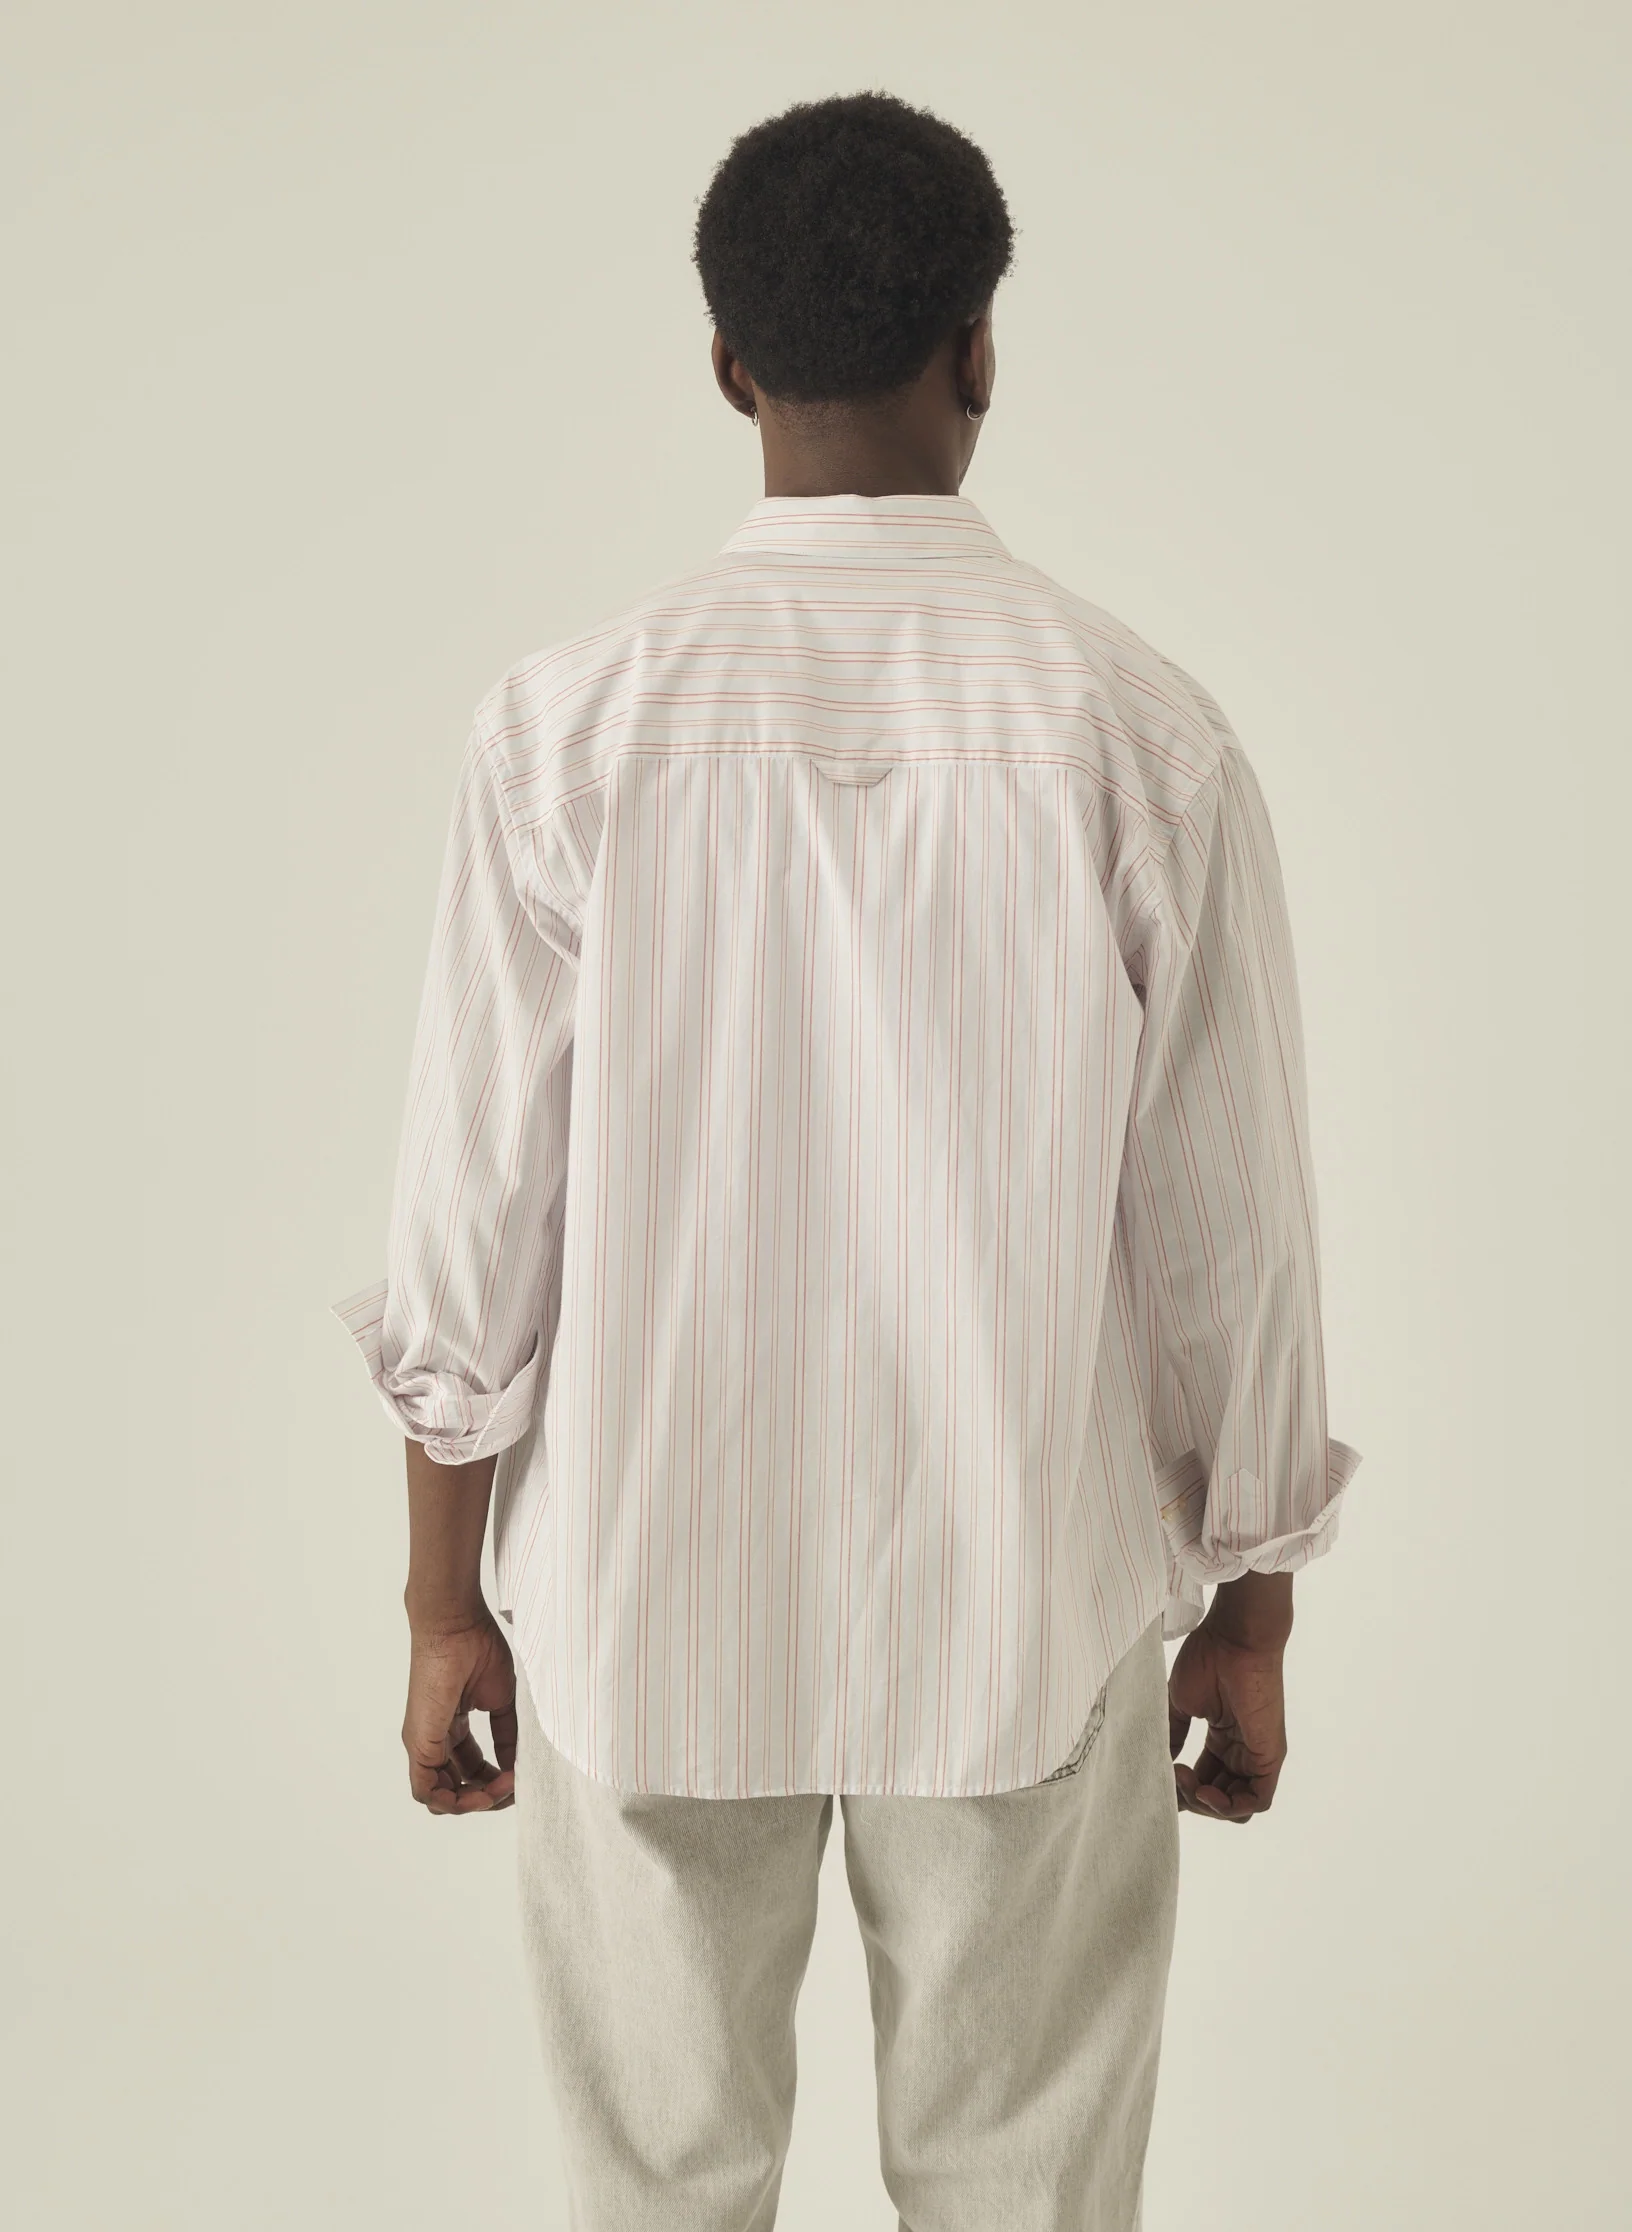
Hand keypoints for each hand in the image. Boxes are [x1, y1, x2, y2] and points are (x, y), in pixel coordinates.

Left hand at [402, 1611, 517, 1814]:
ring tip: (499, 1791)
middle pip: (457, 1787)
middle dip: (487, 1796)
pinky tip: (480, 1794)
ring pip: (439, 1796)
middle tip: (512, 1788)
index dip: (496, 1781)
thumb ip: (507, 1735)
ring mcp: (424, 1743)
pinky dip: (451, 1801)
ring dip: (472, 1802)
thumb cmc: (477, 1648)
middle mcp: (435, 1739)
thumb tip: (517, 1766)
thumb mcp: (501, 1700)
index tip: (520, 1777)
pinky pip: (425, 1790)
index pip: (471, 1769)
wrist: (455, 1626)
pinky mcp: (419, 1743)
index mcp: (453, 1727)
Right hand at [1167, 1612, 1287, 1825]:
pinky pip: (1257, 1800)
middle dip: (1192, 1799)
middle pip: (1220, 1798)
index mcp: (1223, 1738)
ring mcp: (1257, 1755)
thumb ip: (1175, 1735)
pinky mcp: (1270, 1756)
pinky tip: (1206, 1792)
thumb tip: (1161, 1762)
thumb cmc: (1209, 1659)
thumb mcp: (1182, 1704)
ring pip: (1238, 1806)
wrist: (1234, 1638)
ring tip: (1188, 1784)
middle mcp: (1242, 1751)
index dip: (1183, 1790)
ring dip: (1208, 1806)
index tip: (1161, 1779)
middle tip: (1172, 1777)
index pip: (1205, 1780)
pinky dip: (1231, 1807)